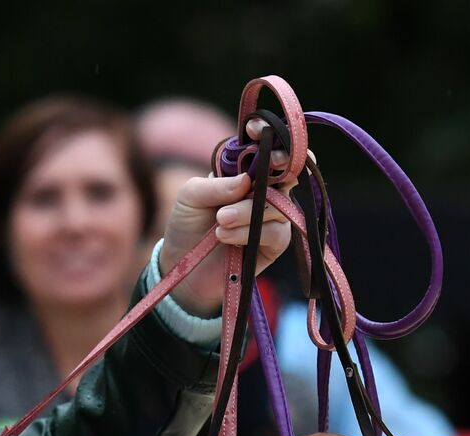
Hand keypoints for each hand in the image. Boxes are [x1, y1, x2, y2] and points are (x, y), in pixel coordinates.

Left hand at [159, 118, 295, 316]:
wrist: (182, 269)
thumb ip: (216, 184)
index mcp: (245, 171)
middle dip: (274, 170)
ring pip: (279, 205)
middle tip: (250, 181)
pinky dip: (249, 232)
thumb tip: (247, 179)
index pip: (268, 146)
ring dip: (247, 212)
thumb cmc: (186, 226)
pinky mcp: (274, 244)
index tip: (254, 132)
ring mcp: (273, 216)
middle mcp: (264, 190)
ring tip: (220, 221)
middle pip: (287, 171)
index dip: (268, 135)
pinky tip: (224, 236)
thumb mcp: (190, 197)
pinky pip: (276, 232)